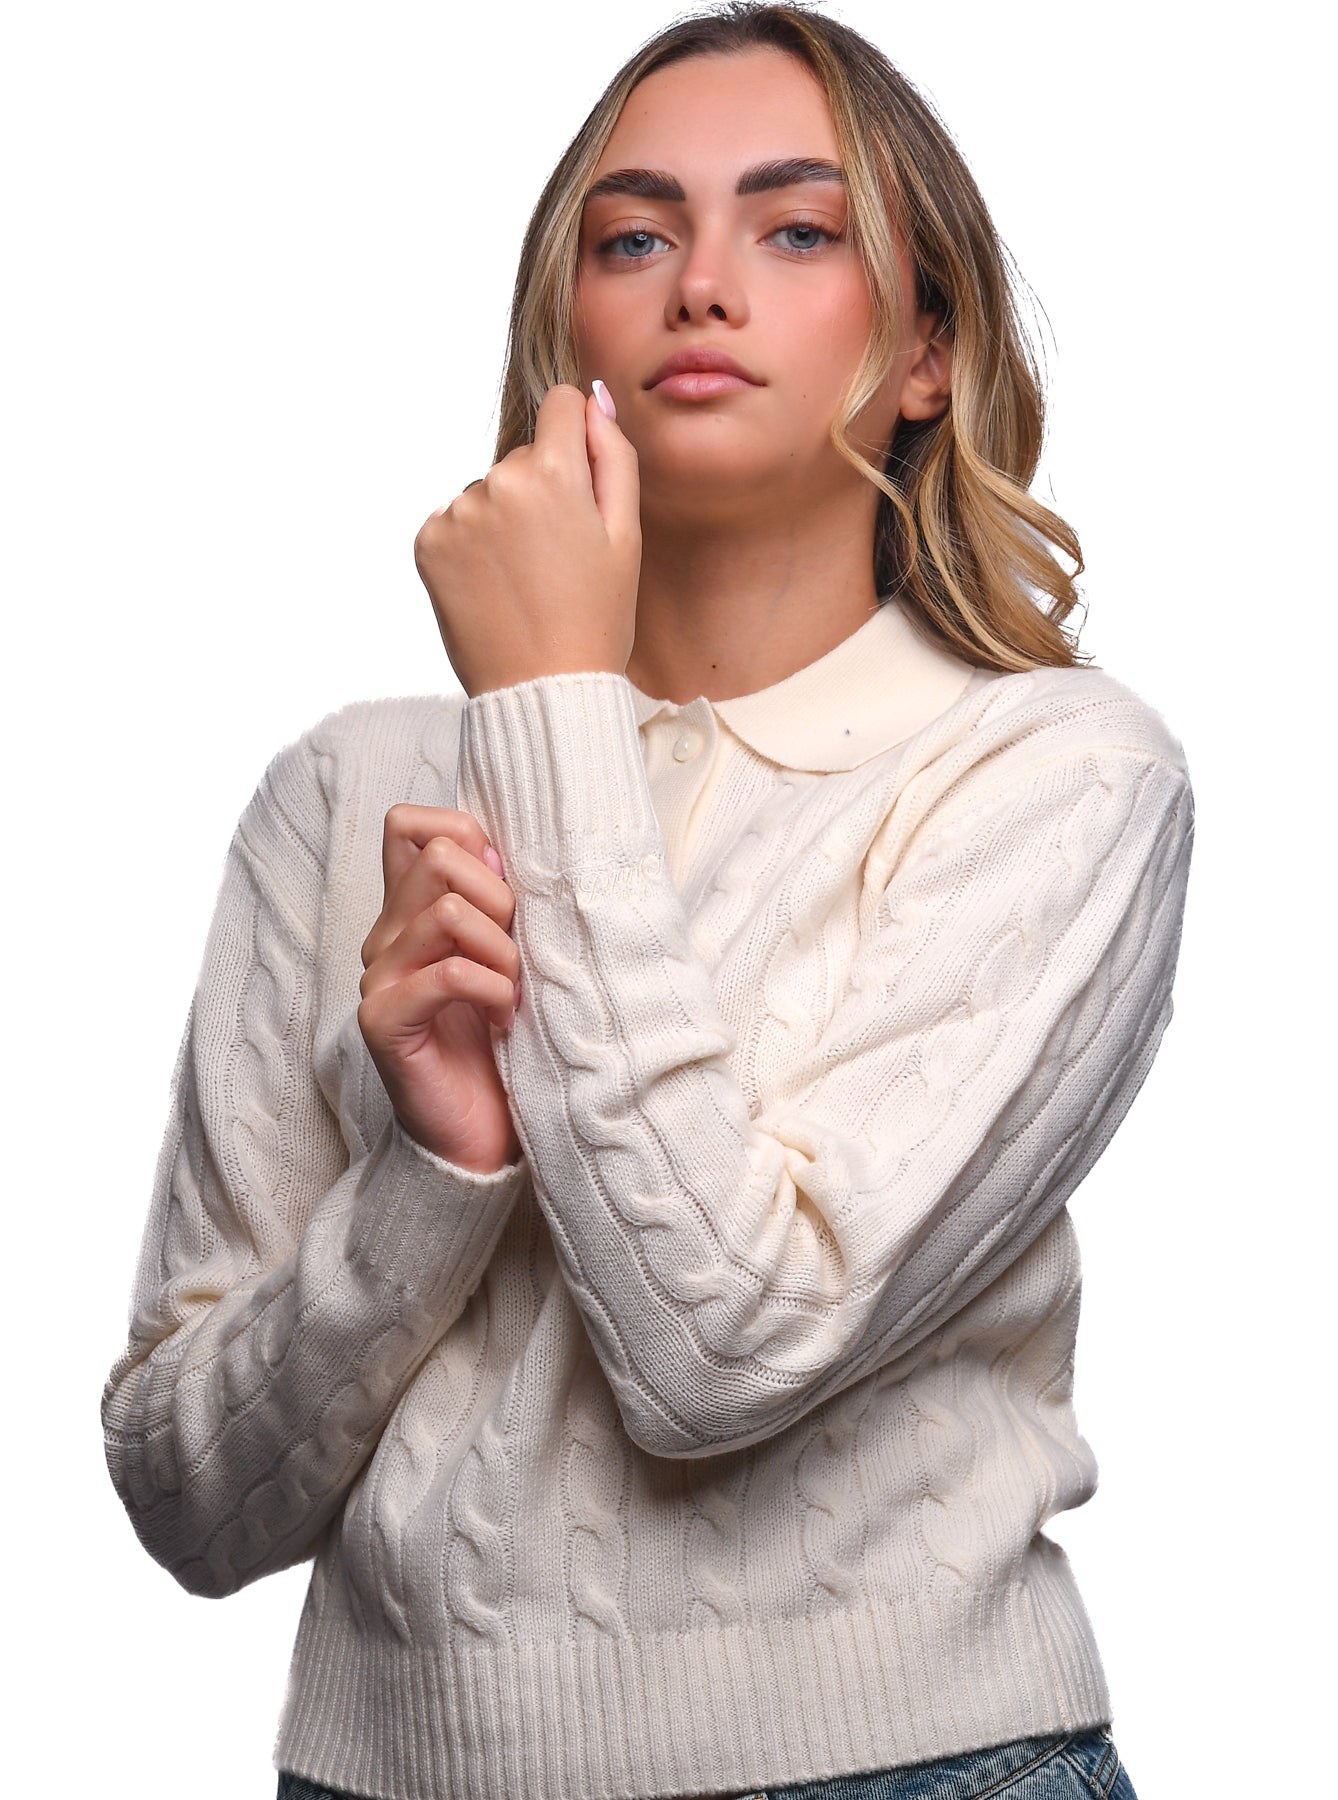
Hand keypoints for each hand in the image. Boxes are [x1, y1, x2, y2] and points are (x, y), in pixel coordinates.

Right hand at [358, 804, 521, 1175]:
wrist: (481, 1136)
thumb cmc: (502, 1043)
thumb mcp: (508, 955)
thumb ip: (493, 899)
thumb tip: (494, 846)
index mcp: (410, 913)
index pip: (408, 825)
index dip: (464, 835)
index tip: (505, 890)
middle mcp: (385, 938)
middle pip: (440, 859)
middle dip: (499, 898)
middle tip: (519, 956)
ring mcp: (377, 979)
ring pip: (446, 912)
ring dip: (503, 953)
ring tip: (514, 994)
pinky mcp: (383, 1022)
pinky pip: (449, 973)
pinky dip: (493, 991)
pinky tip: (503, 1020)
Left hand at [413, 383, 640, 696]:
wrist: (542, 690)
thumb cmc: (596, 618)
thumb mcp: (626, 535)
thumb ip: (613, 455)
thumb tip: (593, 400)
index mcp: (553, 473)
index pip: (560, 405)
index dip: (576, 435)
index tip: (578, 480)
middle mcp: (497, 481)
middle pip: (524, 457)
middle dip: (542, 492)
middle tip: (558, 559)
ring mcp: (457, 512)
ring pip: (489, 491)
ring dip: (504, 521)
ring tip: (525, 579)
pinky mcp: (428, 542)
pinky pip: (457, 521)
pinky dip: (474, 546)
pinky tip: (495, 586)